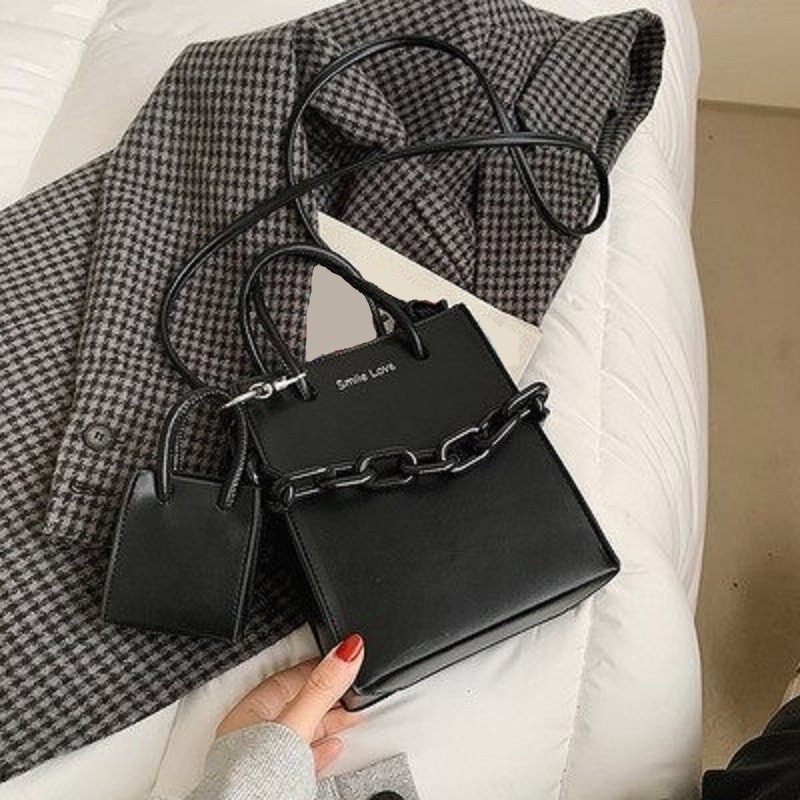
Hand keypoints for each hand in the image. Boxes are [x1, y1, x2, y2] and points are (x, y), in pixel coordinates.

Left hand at [216, 634, 364, 770]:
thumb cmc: (252, 781)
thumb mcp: (295, 724)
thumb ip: (321, 688)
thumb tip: (346, 651)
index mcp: (251, 713)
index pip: (288, 678)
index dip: (317, 666)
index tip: (340, 658)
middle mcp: (254, 735)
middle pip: (296, 704)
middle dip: (327, 694)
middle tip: (352, 686)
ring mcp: (263, 761)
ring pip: (301, 731)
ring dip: (328, 721)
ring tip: (351, 714)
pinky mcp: (275, 784)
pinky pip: (303, 757)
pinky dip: (322, 748)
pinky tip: (334, 747)